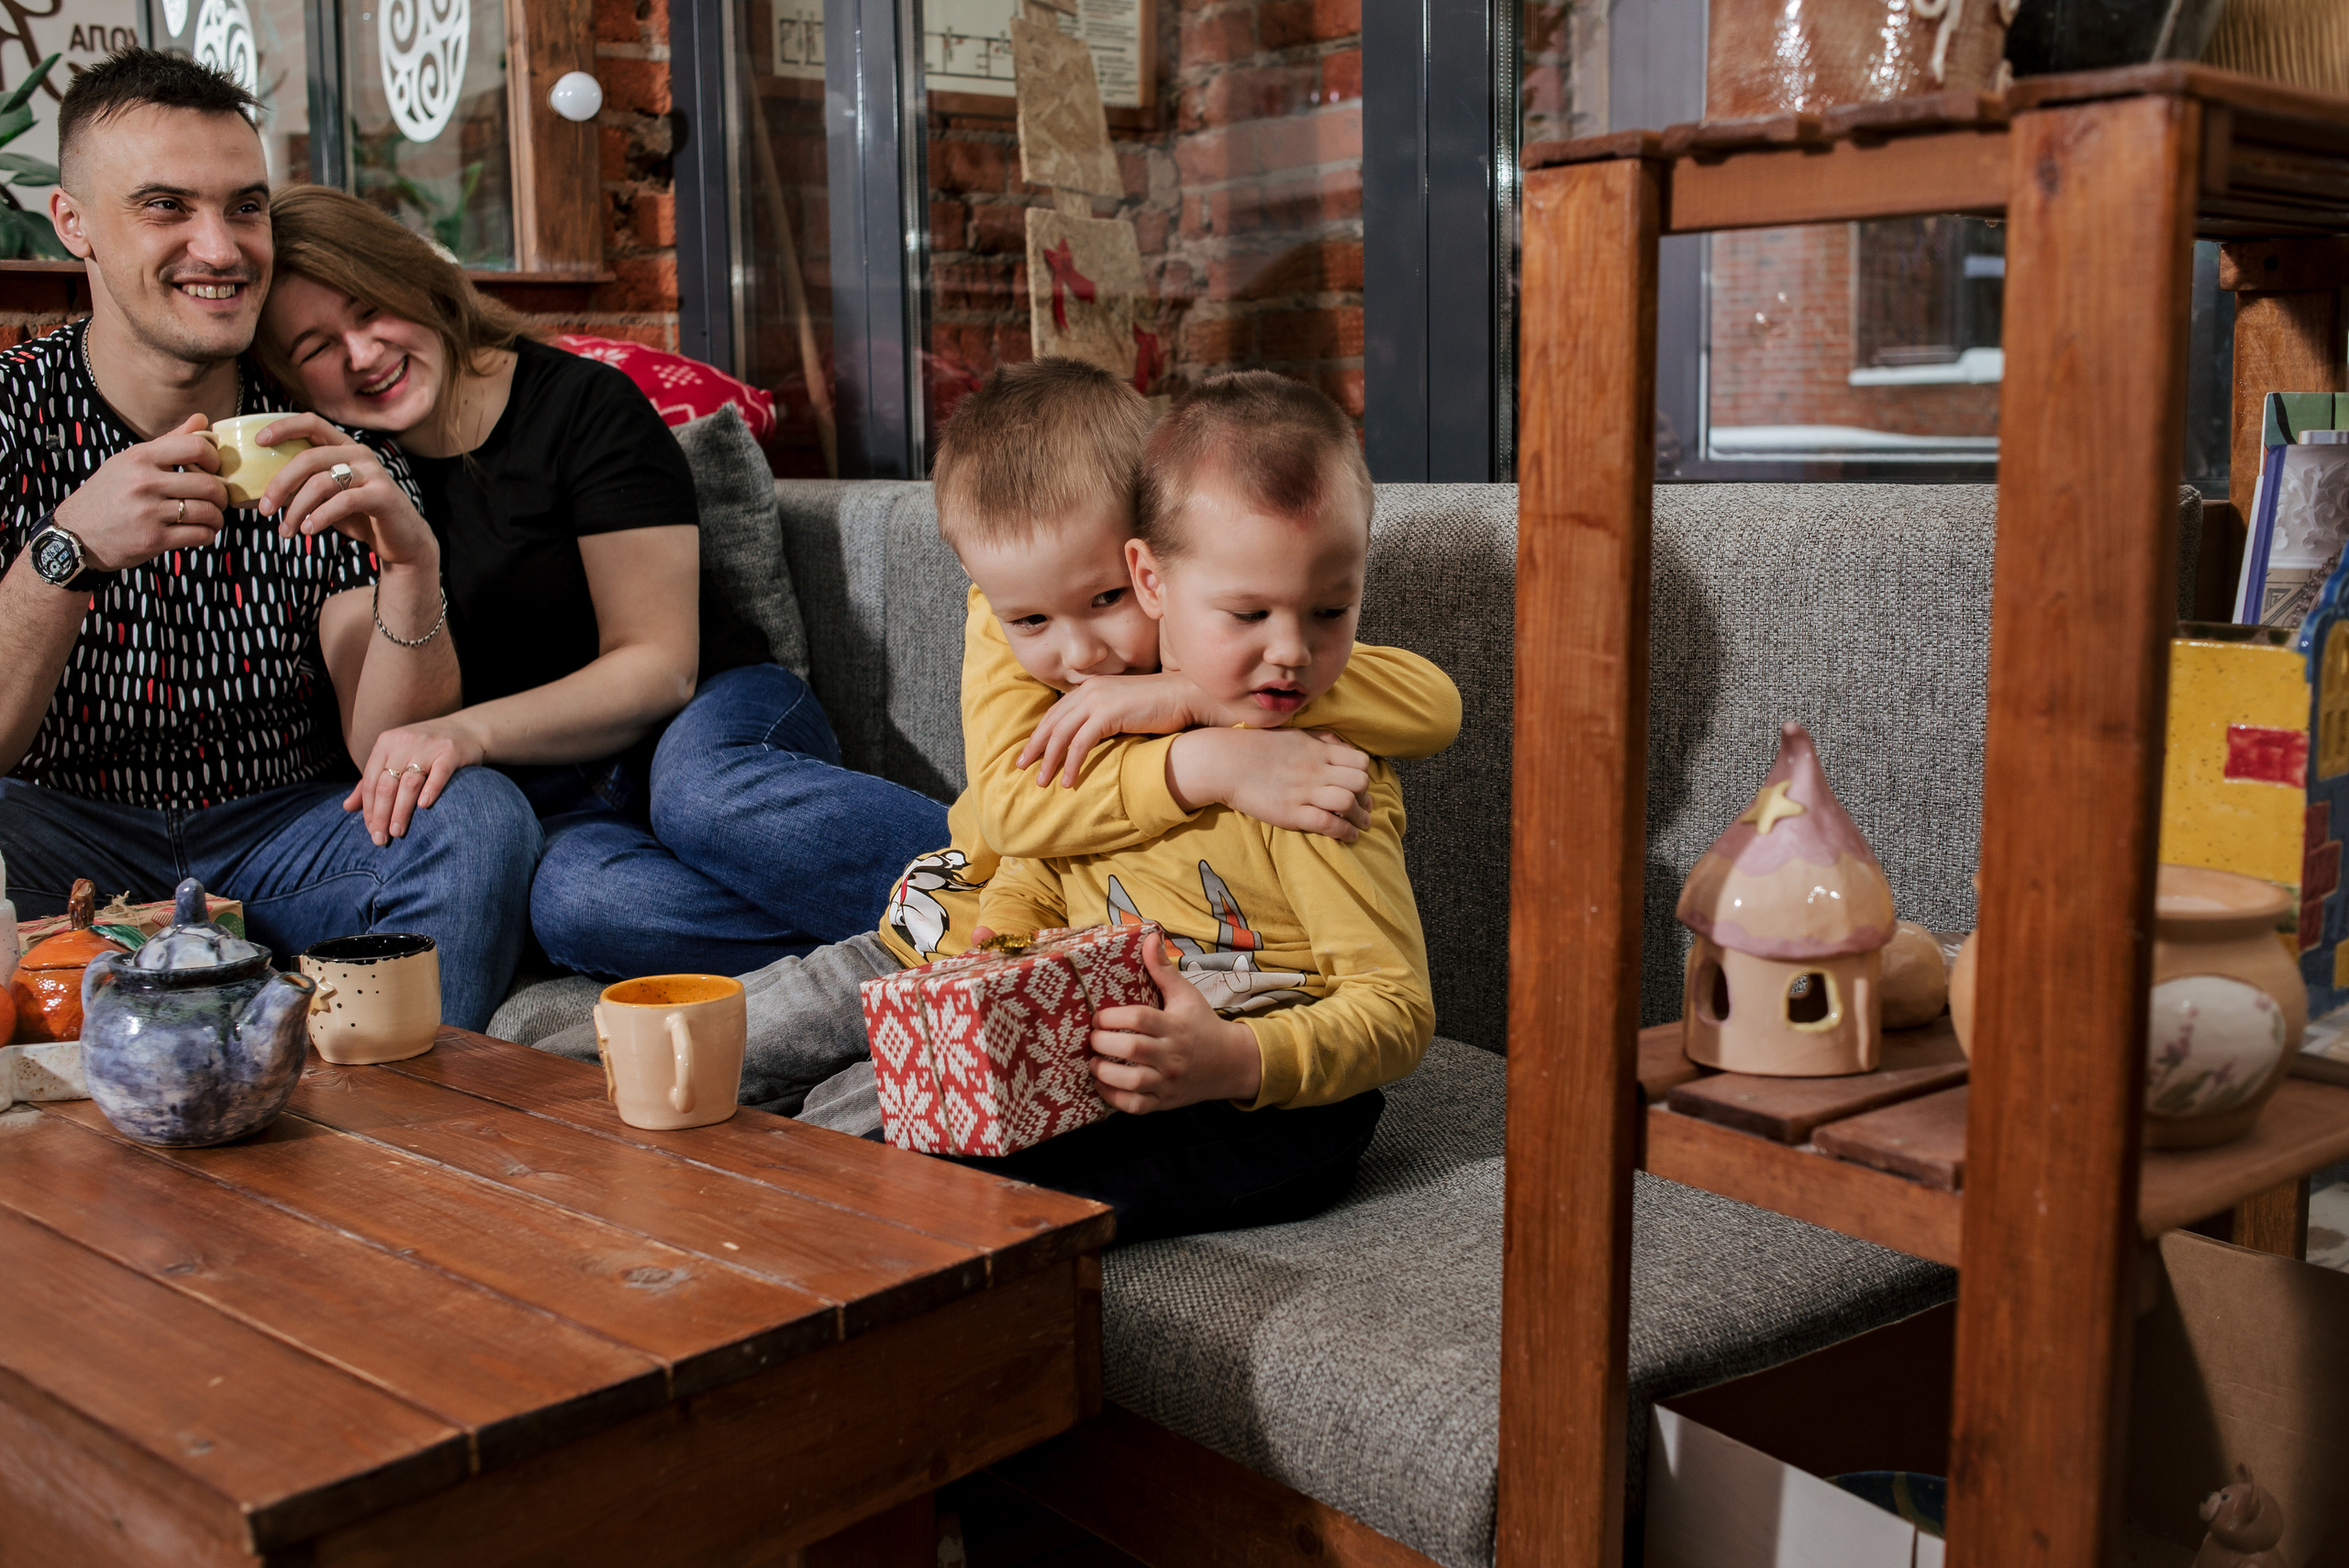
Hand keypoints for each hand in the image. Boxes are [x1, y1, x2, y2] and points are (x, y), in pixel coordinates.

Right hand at [50, 414, 227, 571]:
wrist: (76, 533)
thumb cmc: (107, 494)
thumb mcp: (129, 461)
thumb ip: (168, 442)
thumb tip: (202, 419)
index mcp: (140, 457)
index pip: (195, 446)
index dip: (214, 458)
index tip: (214, 469)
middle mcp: (144, 482)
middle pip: (208, 484)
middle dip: (221, 494)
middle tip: (218, 499)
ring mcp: (149, 512)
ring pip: (208, 512)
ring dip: (217, 518)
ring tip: (212, 518)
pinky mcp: (153, 539)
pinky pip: (199, 535)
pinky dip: (207, 534)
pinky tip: (201, 532)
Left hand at [252, 414, 438, 571]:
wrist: (401, 539)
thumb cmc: (360, 515)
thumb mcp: (329, 494)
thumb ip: (306, 483)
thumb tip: (266, 490)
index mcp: (344, 447)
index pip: (311, 422)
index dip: (283, 427)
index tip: (258, 441)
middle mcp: (358, 453)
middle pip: (308, 458)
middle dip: (280, 484)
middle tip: (264, 509)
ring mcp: (372, 473)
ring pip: (321, 483)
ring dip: (297, 509)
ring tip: (286, 530)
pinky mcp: (382, 494)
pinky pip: (343, 501)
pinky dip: (320, 517)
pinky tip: (309, 530)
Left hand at [343, 718, 484, 844]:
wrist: (467, 729)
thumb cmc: (426, 749)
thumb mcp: (395, 757)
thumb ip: (372, 781)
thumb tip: (346, 807)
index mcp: (386, 743)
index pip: (370, 782)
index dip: (368, 809)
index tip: (371, 831)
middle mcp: (404, 742)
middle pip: (386, 785)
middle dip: (381, 815)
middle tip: (381, 839)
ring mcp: (428, 746)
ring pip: (409, 783)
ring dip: (401, 811)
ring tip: (398, 832)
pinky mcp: (450, 752)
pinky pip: (439, 774)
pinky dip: (431, 790)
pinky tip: (424, 807)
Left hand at [1017, 672, 1226, 787]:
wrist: (1185, 695)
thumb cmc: (1160, 706)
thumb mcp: (1124, 708)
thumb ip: (1105, 716)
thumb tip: (1091, 737)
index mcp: (1090, 687)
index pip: (1056, 712)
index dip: (1040, 733)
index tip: (1029, 752)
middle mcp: (1089, 690)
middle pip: (1052, 723)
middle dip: (1034, 747)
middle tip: (1021, 767)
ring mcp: (1097, 700)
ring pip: (1061, 735)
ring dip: (1048, 761)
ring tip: (1041, 781)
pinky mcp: (1108, 714)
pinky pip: (1080, 744)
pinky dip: (1071, 764)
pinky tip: (1068, 781)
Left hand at [1088, 933, 1262, 1112]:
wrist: (1231, 1063)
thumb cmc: (1202, 1024)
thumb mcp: (1186, 995)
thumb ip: (1163, 970)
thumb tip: (1149, 937)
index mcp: (1174, 1026)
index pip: (1139, 1019)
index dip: (1112, 1017)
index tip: (1098, 1017)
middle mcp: (1171, 1055)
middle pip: (1131, 1049)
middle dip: (1103, 1043)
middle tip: (1092, 1038)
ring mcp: (1168, 1081)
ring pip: (1131, 1081)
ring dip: (1104, 1072)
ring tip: (1094, 1061)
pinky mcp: (1164, 1101)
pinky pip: (1135, 1106)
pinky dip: (1114, 1098)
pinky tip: (1102, 1084)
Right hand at [1167, 728, 1371, 841]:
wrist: (1226, 763)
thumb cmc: (1258, 747)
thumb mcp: (1295, 734)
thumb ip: (1321, 739)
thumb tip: (1343, 745)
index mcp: (1317, 750)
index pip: (1360, 761)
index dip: (1365, 775)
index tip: (1360, 786)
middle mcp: (1315, 770)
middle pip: (1359, 782)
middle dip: (1365, 797)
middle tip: (1364, 807)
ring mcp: (1303, 792)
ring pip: (1348, 803)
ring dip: (1360, 817)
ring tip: (1362, 825)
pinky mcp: (1291, 813)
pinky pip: (1328, 824)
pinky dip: (1344, 832)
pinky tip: (1349, 836)